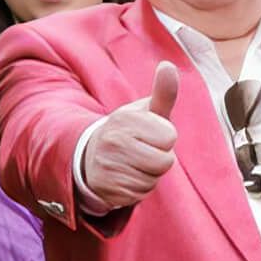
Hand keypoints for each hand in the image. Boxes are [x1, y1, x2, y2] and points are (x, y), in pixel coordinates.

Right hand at [82, 64, 183, 212]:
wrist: (90, 158)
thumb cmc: (127, 133)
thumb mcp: (144, 112)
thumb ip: (162, 93)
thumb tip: (169, 66)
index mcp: (126, 119)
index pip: (169, 137)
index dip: (164, 138)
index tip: (149, 134)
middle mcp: (114, 141)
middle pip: (164, 161)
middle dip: (159, 159)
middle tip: (142, 152)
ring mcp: (109, 165)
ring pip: (153, 180)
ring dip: (148, 176)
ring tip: (132, 165)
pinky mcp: (107, 188)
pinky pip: (140, 194)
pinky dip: (137, 189)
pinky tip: (124, 178)